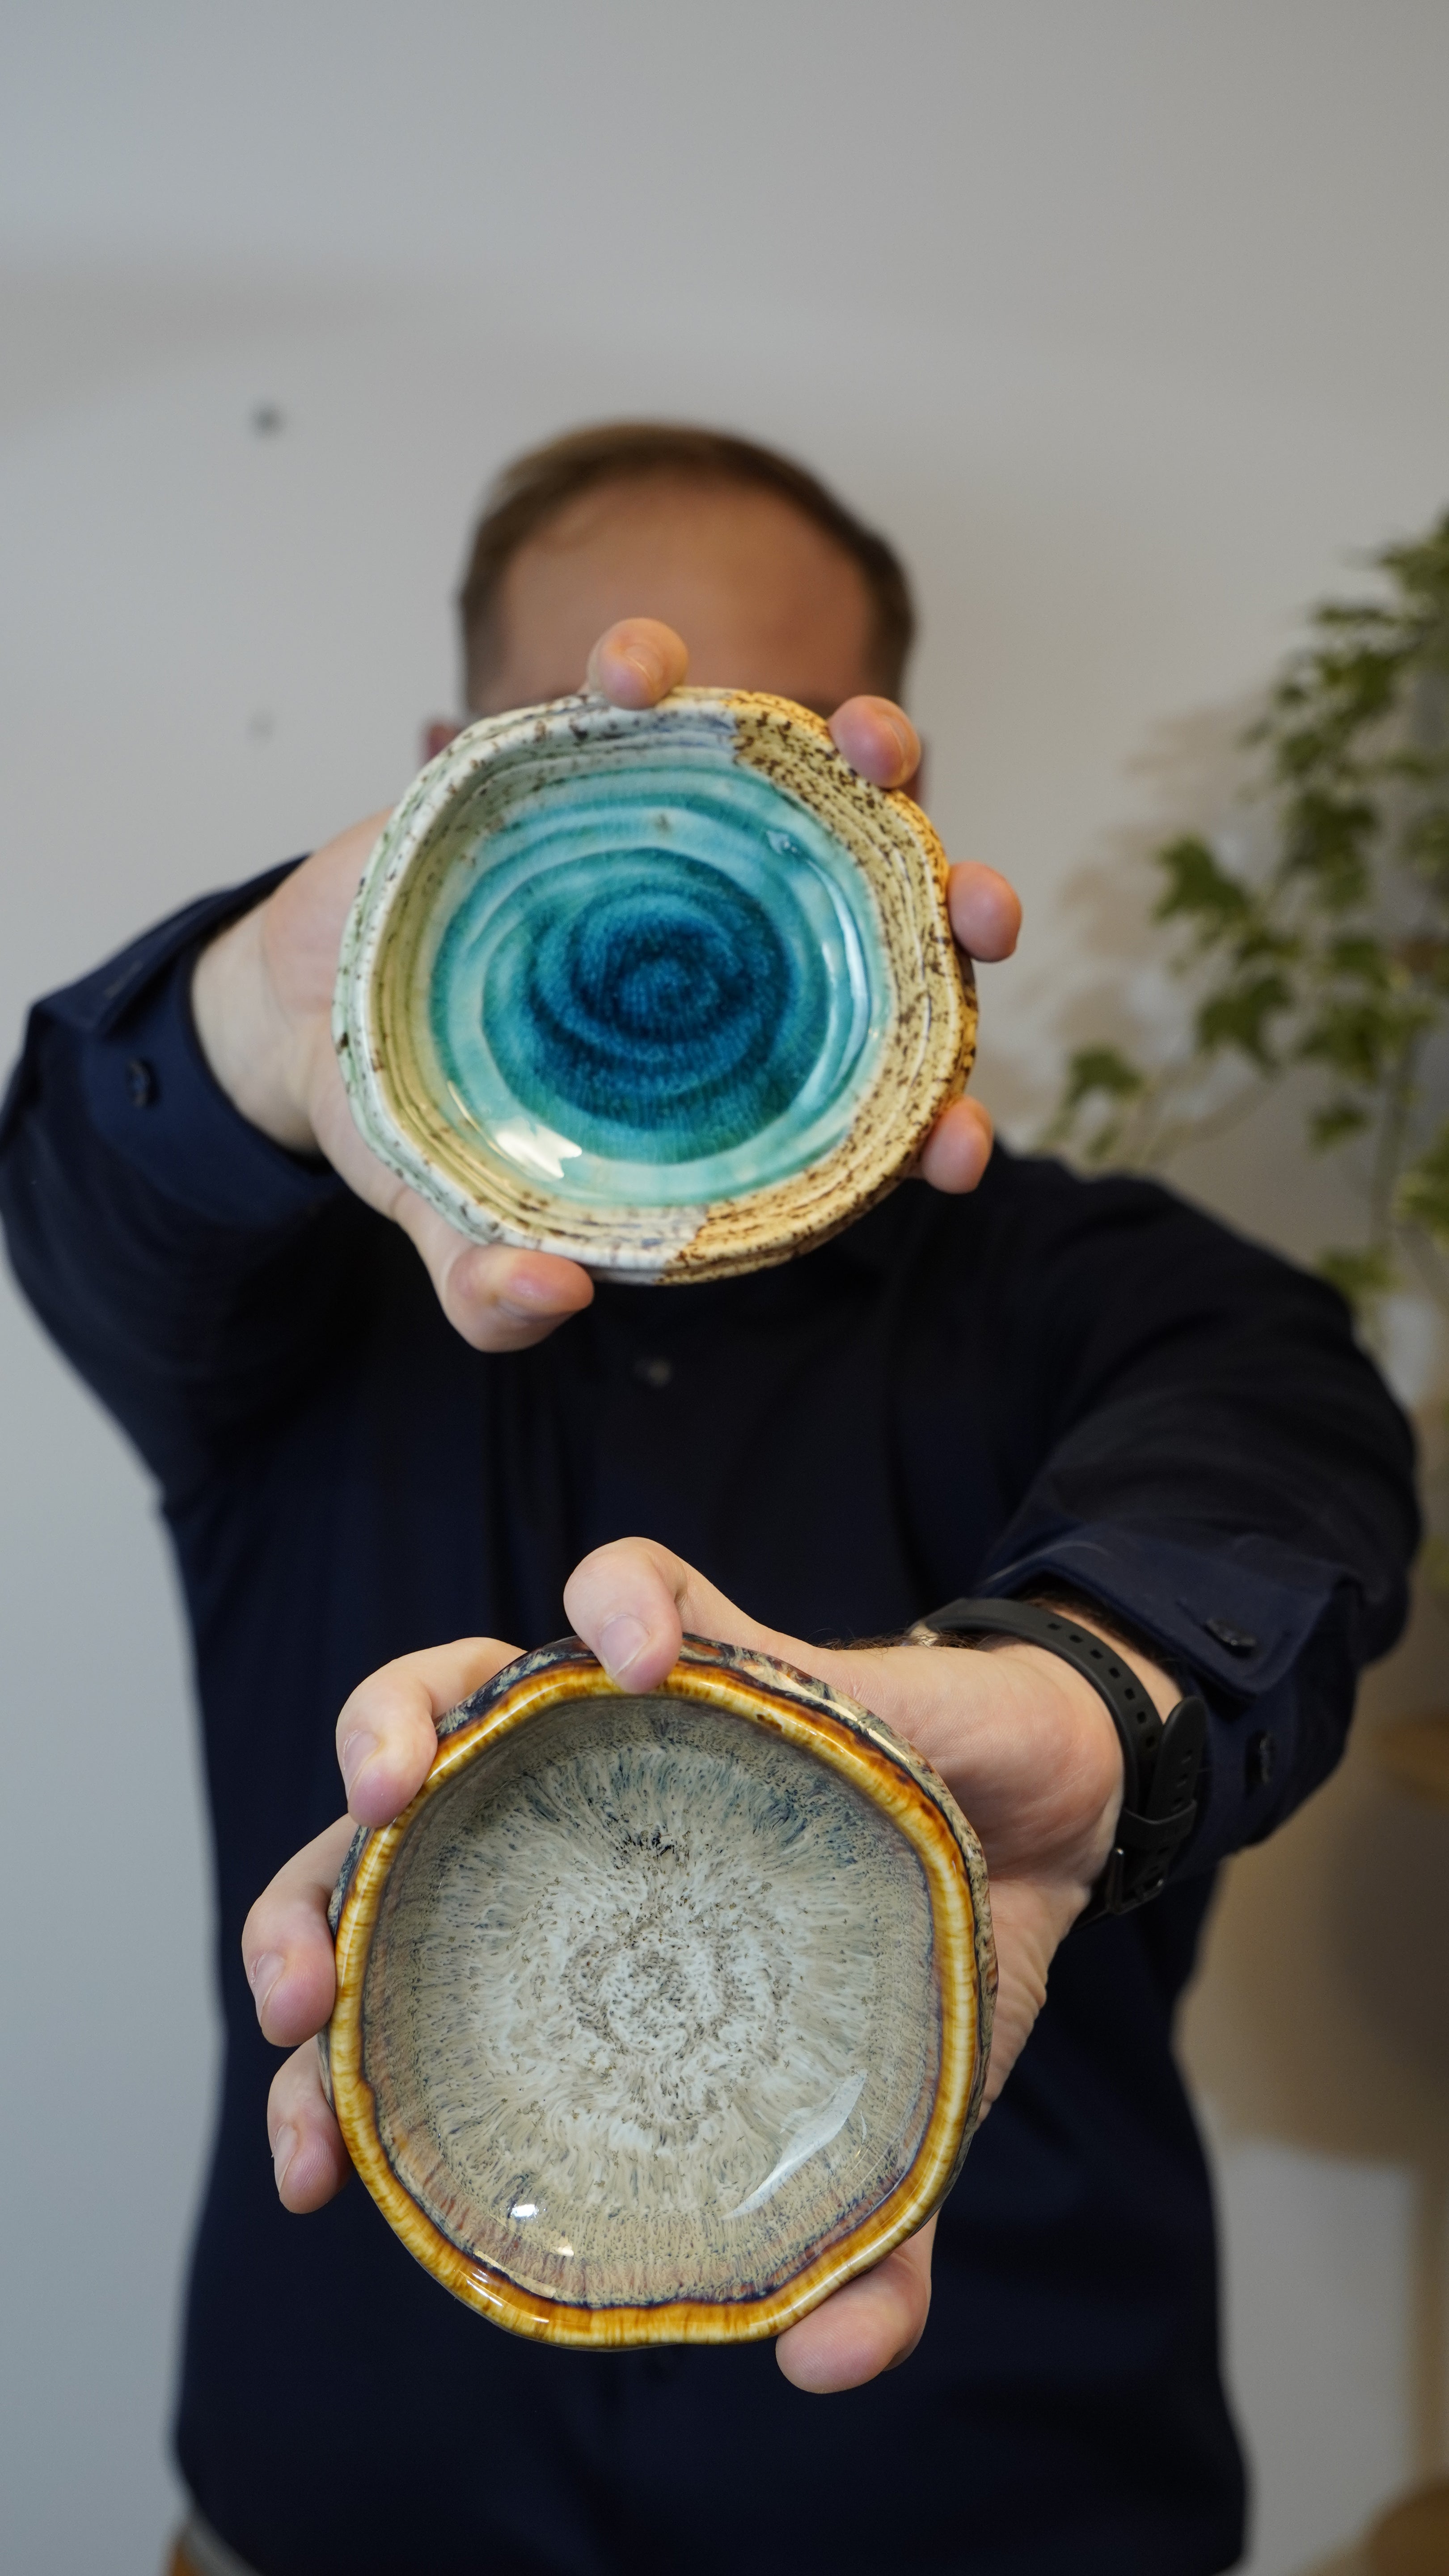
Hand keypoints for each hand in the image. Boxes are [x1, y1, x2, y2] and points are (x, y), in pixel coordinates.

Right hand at [195, 619, 1020, 1355]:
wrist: (305, 1016)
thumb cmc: (417, 1123)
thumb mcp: (449, 1215)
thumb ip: (490, 1285)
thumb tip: (550, 1298)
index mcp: (741, 1074)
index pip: (877, 1102)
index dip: (936, 1125)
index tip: (957, 1153)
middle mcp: (738, 954)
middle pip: (891, 927)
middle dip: (955, 912)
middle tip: (979, 915)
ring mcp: (672, 851)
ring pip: (806, 789)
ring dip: (862, 756)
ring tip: (872, 745)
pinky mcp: (583, 766)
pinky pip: (639, 703)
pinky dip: (648, 671)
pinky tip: (639, 673)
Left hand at [244, 1540, 1172, 2392]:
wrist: (1049, 1813)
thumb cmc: (931, 1957)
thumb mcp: (894, 2122)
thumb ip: (863, 2242)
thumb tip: (827, 2362)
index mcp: (565, 1949)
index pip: (393, 1997)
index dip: (320, 2078)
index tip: (313, 2168)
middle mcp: (565, 1830)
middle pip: (370, 1848)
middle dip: (298, 1914)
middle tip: (304, 2003)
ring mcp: (632, 1727)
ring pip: (457, 1684)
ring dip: (390, 1723)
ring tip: (394, 1790)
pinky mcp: (722, 1639)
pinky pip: (634, 1580)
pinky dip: (616, 1603)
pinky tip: (642, 1662)